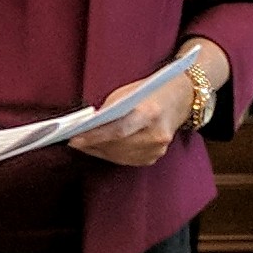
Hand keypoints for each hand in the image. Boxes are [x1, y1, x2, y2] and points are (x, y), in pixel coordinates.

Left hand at [69, 61, 200, 167]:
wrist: (179, 99)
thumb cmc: (149, 92)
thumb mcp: (127, 94)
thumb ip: (108, 111)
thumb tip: (85, 127)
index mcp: (150, 113)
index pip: (117, 131)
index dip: (94, 137)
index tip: (73, 140)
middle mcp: (156, 134)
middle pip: (117, 146)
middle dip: (92, 145)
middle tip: (73, 142)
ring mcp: (158, 148)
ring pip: (120, 156)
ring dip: (98, 151)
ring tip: (82, 145)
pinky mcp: (155, 156)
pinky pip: (127, 159)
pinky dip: (111, 154)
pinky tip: (99, 148)